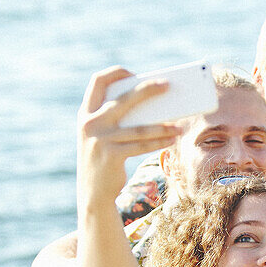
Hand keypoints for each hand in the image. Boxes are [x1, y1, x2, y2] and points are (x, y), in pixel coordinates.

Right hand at [78, 68, 182, 208]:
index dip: (116, 73)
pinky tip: (171, 138)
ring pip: (139, 128)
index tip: (134, 74)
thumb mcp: (104, 136)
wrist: (92, 193)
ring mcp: (100, 139)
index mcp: (86, 113)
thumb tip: (153, 106)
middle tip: (168, 85)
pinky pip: (141, 145)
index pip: (97, 81)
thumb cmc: (104, 160)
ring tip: (180, 124)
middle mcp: (90, 123)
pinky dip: (158, 141)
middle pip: (124, 99)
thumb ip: (118, 120)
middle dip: (148, 89)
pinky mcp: (111, 155)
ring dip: (162, 125)